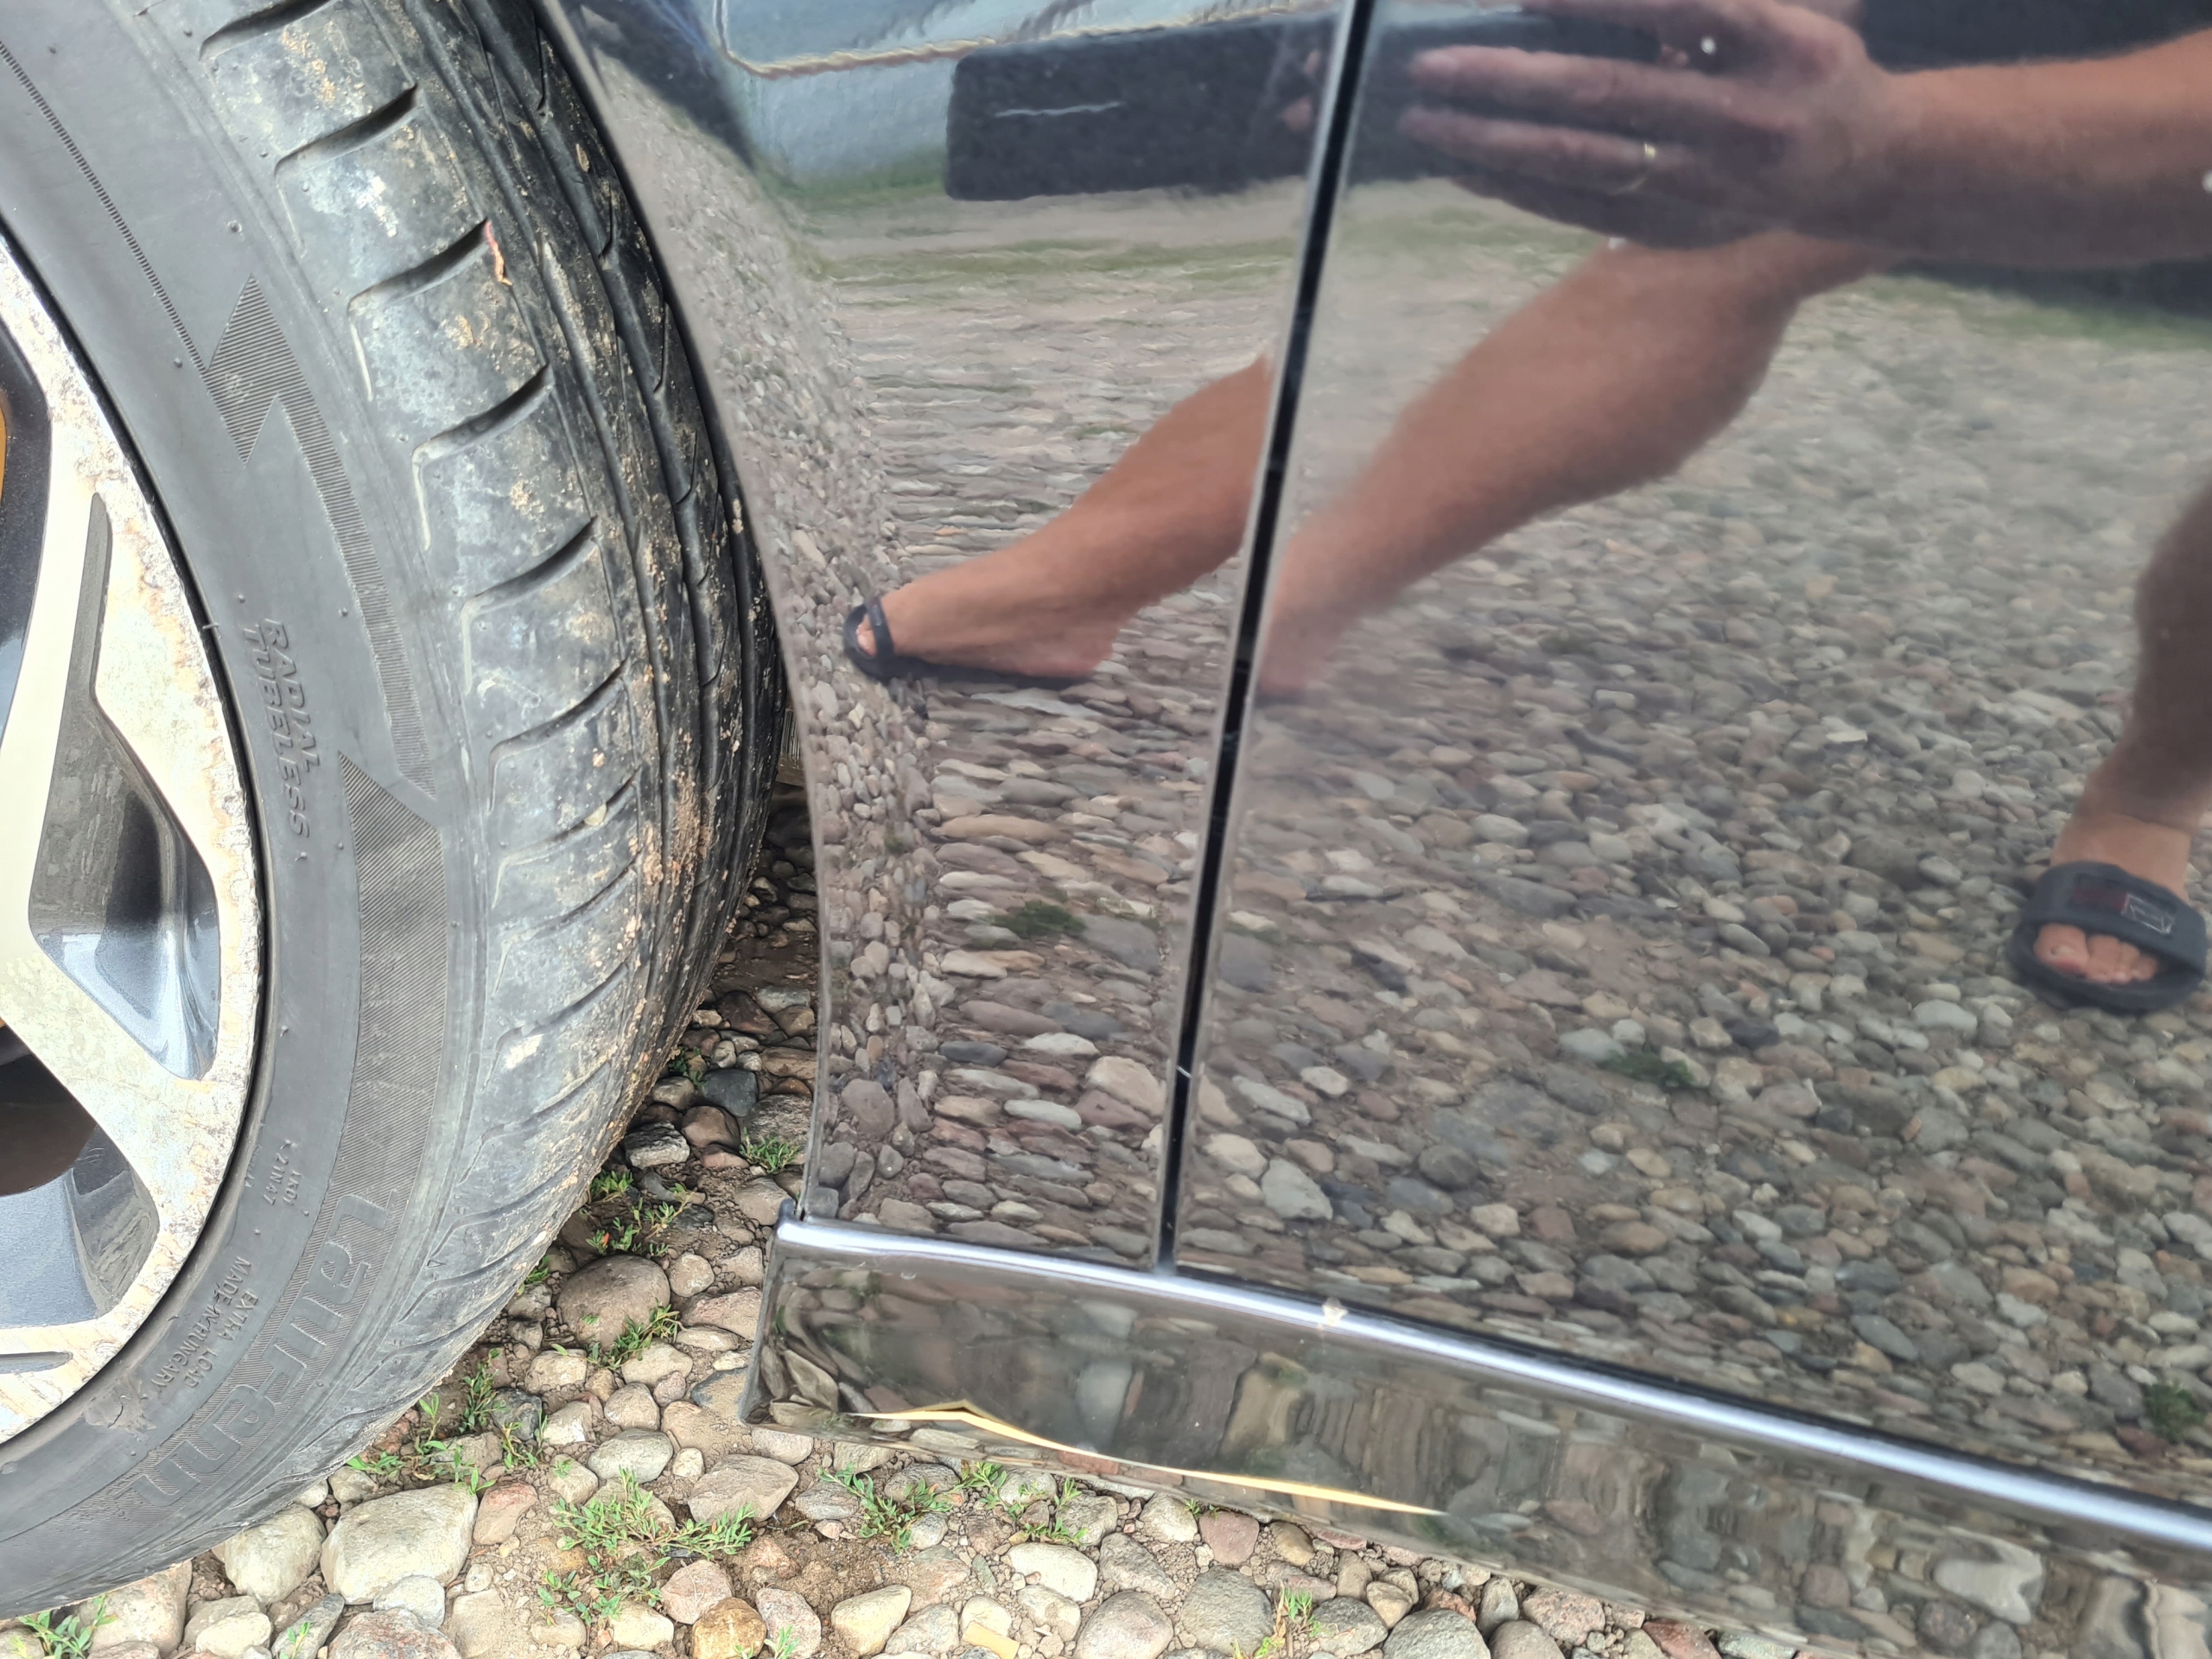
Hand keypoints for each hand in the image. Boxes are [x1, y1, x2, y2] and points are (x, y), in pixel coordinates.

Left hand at [1400, 0, 1910, 244]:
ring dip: (1494, 143)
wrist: (1868, 167)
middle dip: (1507, 81)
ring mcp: (1706, 180)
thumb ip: (1699, 5)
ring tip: (1426, 123)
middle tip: (1431, 68)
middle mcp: (1739, 116)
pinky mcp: (1678, 224)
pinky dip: (1517, 183)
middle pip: (1604, 95)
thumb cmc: (1808, 64)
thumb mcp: (1783, 10)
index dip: (1594, 2)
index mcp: (1773, 44)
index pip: (1672, 11)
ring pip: (1583, 160)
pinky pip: (1581, 205)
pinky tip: (1464, 164)